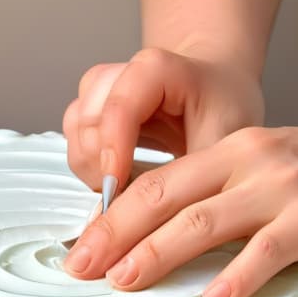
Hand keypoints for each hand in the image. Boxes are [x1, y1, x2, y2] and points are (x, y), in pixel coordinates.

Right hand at [62, 47, 264, 191]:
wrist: (218, 89)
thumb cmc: (224, 108)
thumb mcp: (224, 143)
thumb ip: (190, 178)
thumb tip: (163, 226)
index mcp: (157, 70)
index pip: (120, 105)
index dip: (114, 149)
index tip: (117, 191)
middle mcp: (122, 73)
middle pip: (89, 119)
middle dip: (101, 165)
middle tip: (127, 197)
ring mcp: (102, 90)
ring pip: (75, 128)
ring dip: (91, 166)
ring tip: (124, 188)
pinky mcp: (92, 108)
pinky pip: (73, 137)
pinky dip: (88, 165)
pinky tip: (115, 178)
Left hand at [63, 118, 297, 296]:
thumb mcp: (263, 170)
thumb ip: (218, 195)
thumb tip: (161, 240)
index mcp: (228, 150)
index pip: (155, 182)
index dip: (112, 217)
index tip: (81, 250)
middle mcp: (247, 163)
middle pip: (165, 197)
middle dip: (116, 235)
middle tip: (81, 270)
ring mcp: (281, 189)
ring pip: (205, 221)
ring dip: (159, 253)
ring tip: (125, 282)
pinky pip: (268, 249)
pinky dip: (238, 276)